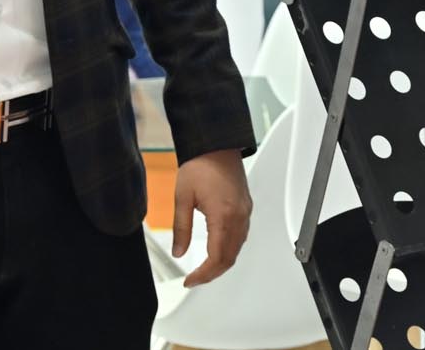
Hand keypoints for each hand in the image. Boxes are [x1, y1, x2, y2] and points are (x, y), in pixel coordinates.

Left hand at [173, 149, 252, 286]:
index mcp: (223, 216)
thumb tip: (178, 252)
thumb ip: (181, 229)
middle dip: (213, 273)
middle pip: (230, 257)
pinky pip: (242, 235)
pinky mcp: (246, 206)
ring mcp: (245, 211)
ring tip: (204, 269)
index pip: (217, 258)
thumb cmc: (201, 165)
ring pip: (238, 248)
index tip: (190, 281)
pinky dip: (230, 249)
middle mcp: (239, 216)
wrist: (217, 144)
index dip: (203, 275)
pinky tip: (218, 250)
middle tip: (195, 279)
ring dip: (222, 263)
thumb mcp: (183, 198)